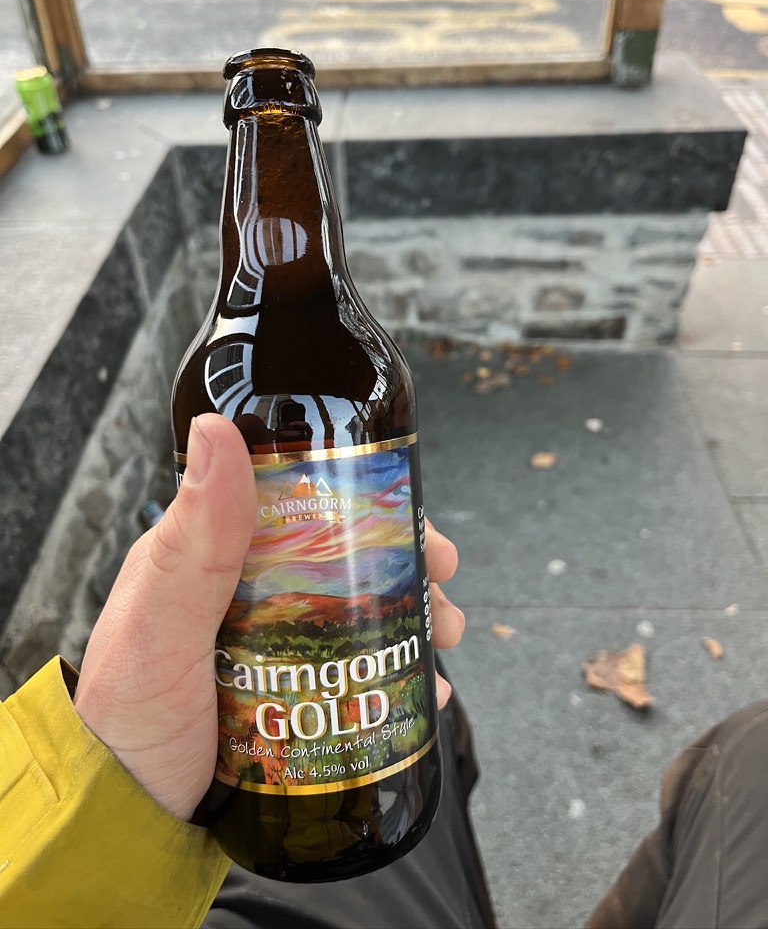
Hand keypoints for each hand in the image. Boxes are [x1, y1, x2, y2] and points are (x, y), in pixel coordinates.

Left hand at [74, 414, 463, 821]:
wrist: (127, 821)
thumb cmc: (130, 720)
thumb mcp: (160, 626)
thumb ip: (194, 539)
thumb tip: (218, 428)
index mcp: (212, 551)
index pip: (300, 497)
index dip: (366, 495)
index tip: (414, 513)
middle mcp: (247, 587)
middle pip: (344, 552)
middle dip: (405, 559)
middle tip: (442, 584)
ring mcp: (273, 639)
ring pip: (360, 605)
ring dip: (412, 611)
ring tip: (445, 639)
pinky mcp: (292, 689)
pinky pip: (358, 664)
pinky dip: (398, 667)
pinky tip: (427, 688)